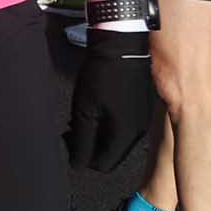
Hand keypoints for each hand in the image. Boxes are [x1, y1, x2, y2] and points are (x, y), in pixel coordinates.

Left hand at [65, 21, 156, 173]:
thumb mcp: (85, 111)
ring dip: (96, 134)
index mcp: (126, 136)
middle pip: (110, 153)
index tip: (68, 140)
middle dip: (88, 146)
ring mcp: (141, 119)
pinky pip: (122, 126)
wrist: (122, 45)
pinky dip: (106, 123)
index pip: (103, 165)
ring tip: (80, 117)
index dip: (83, 158)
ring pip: (115, 139)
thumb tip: (77, 165)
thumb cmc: (102, 77)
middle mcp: (138, 132)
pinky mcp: (140, 107)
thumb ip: (81, 141)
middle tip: (70, 129)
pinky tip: (94, 108)